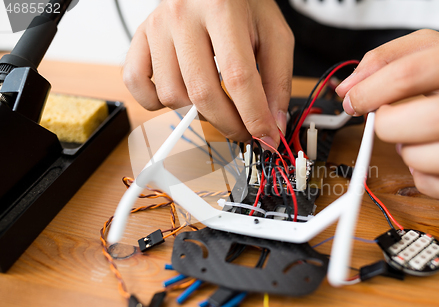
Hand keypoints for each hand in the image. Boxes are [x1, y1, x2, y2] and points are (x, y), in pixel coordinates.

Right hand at [122, 0, 293, 147]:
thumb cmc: (243, 5)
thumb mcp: (274, 34)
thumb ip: (277, 80)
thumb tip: (272, 125)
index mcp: (222, 10)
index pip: (238, 78)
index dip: (254, 116)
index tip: (265, 137)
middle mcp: (183, 16)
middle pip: (203, 93)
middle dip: (229, 125)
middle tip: (244, 131)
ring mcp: (156, 27)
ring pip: (171, 95)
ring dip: (197, 113)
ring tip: (216, 103)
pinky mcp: (140, 38)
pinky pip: (137, 85)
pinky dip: (155, 102)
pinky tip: (180, 95)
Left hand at [336, 29, 438, 200]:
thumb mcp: (437, 48)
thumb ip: (390, 60)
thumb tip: (349, 90)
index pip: (413, 73)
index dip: (370, 92)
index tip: (354, 101)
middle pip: (438, 118)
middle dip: (393, 128)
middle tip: (386, 124)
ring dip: (416, 157)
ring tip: (411, 144)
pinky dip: (431, 182)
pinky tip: (427, 164)